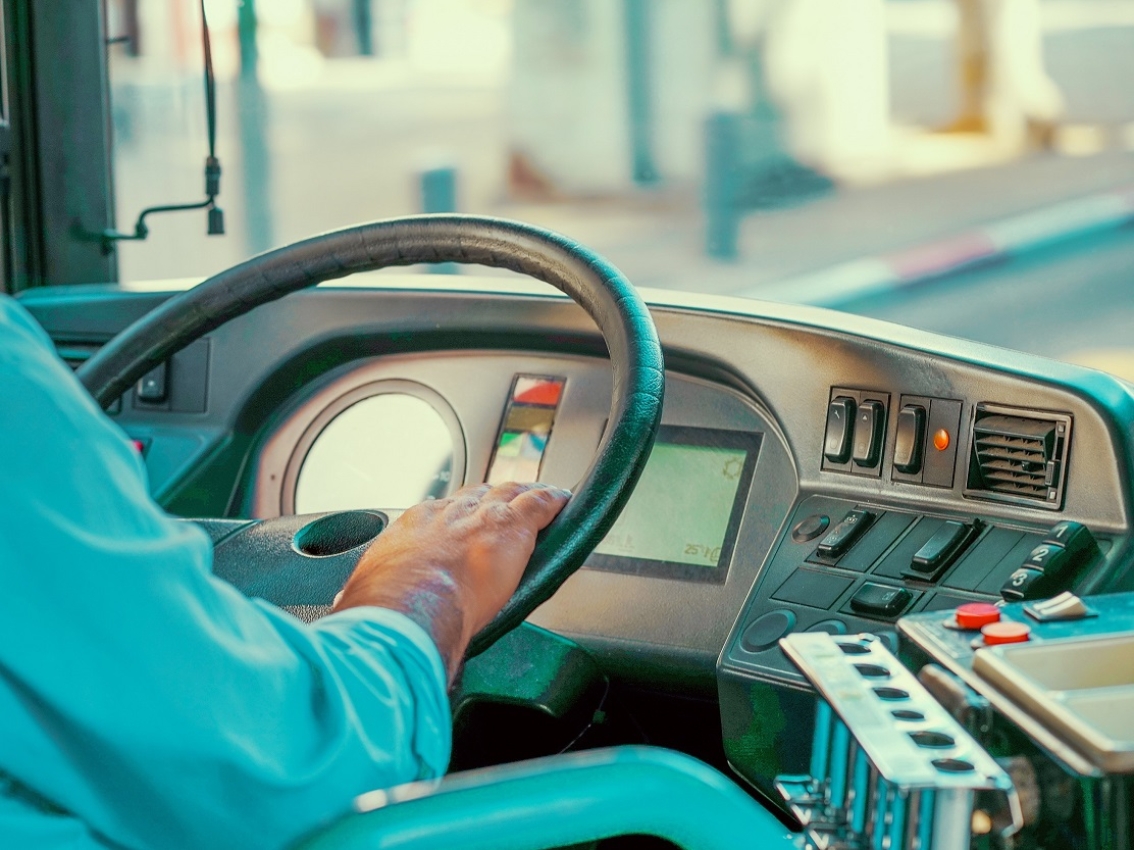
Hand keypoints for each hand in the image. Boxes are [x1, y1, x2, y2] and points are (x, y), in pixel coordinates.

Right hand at [332, 482, 569, 677]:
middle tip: (501, 506)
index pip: (439, 513)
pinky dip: (552, 501)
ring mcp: (482, 516)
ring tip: (535, 496)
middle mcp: (448, 514)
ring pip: (510, 494)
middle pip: (476, 496)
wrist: (409, 605)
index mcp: (413, 527)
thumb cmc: (383, 605)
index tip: (458, 526)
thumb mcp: (365, 592)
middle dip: (489, 500)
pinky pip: (540, 504)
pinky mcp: (514, 526)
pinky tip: (561, 499)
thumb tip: (348, 606)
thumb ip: (365, 593)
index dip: (454, 517)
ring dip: (523, 496)